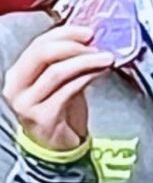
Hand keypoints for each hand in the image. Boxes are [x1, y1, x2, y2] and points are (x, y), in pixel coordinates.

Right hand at [2, 25, 112, 150]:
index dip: (64, 34)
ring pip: (57, 71)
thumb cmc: (61, 115)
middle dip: (74, 45)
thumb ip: (68, 65)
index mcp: (18, 74)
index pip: (38, 44)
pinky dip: (87, 77)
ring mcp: (27, 103)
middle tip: (97, 44)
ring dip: (86, 61)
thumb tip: (90, 43)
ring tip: (106, 58)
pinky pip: (68, 90)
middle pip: (43, 54)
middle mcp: (16, 87)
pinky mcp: (43, 116)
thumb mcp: (62, 85)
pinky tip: (101, 73)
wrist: (59, 150)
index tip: (88, 32)